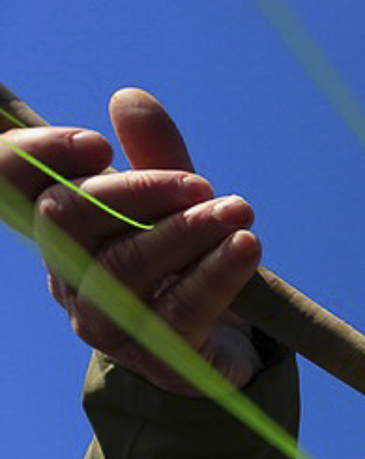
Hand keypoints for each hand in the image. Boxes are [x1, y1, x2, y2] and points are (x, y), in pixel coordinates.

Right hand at [2, 88, 261, 393]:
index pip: (17, 186)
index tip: (99, 144)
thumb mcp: (176, 206)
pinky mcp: (159, 359)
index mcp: (65, 234)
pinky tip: (247, 246)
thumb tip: (129, 99)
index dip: (39, 158)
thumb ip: (155, 157)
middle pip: (70, 222)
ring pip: (125, 268)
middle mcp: (71, 279)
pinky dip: (217, 273)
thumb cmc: (189, 266)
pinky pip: (181, 311)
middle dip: (135, 192)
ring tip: (238, 211)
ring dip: (186, 231)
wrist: (229, 344)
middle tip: (200, 184)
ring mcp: (109, 324)